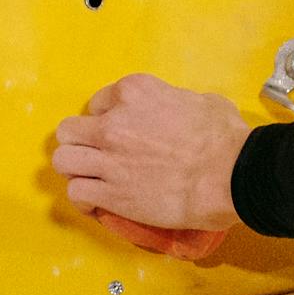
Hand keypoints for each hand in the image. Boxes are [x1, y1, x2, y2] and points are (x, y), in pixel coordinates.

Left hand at [51, 74, 249, 255]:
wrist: (230, 175)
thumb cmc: (225, 137)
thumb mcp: (202, 101)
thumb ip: (176, 102)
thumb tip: (180, 111)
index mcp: (134, 93)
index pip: (98, 102)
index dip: (107, 118)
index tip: (119, 132)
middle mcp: (113, 123)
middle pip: (69, 130)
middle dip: (81, 142)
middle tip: (97, 154)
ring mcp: (108, 159)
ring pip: (63, 160)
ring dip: (75, 169)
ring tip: (91, 177)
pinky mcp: (111, 194)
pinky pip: (76, 193)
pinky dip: (83, 199)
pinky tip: (95, 202)